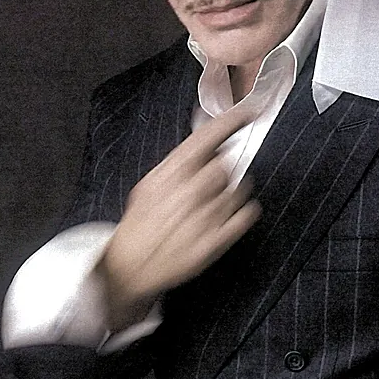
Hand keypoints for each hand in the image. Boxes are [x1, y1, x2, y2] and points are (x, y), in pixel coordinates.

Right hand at [94, 108, 261, 331]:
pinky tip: (229, 214)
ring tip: (212, 203)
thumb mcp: (150, 183)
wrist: (129, 266)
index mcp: (171, 174)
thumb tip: (202, 125)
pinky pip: (246, 215)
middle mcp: (190, 193)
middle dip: (224, 169)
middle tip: (210, 182)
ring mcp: (204, 218)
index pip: (207, 138)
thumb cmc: (141, 224)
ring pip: (240, 189)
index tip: (249, 111)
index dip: (231, 121)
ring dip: (233, 191)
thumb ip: (179, 158)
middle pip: (227, 165)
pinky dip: (244, 211)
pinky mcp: (215, 242)